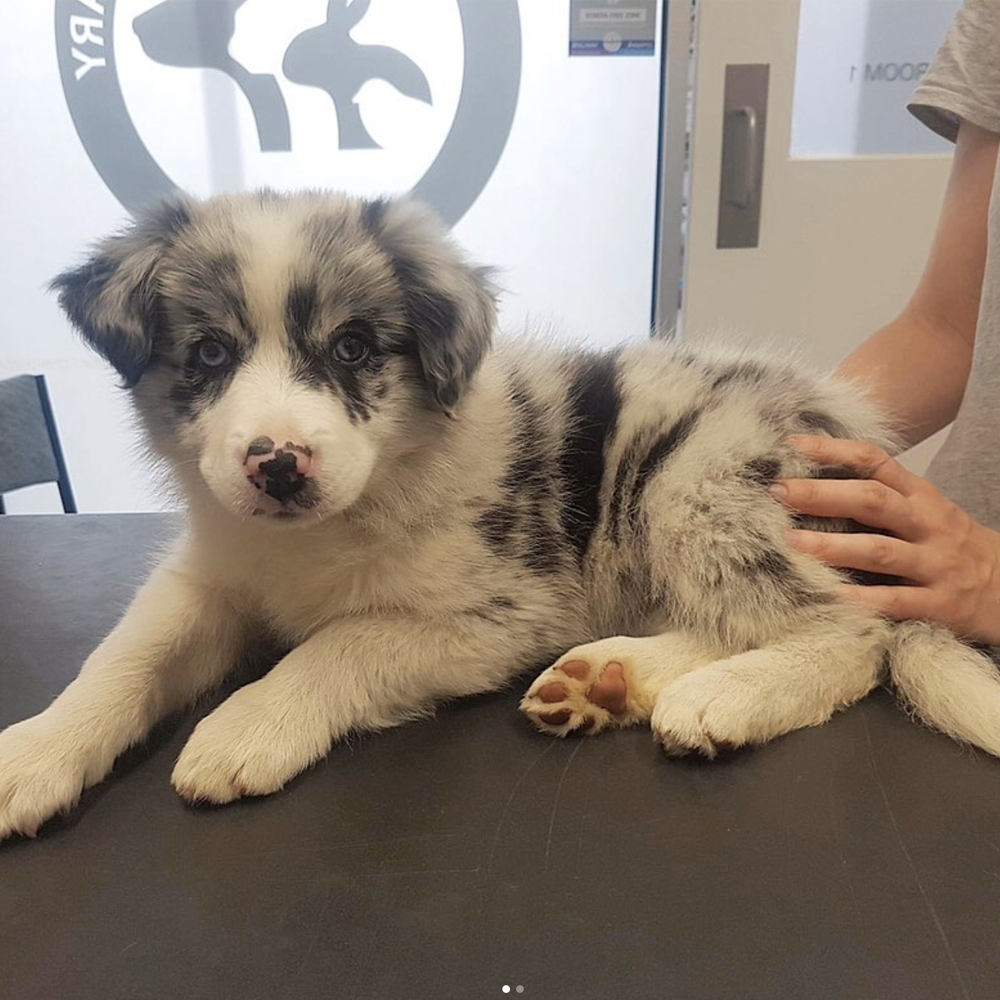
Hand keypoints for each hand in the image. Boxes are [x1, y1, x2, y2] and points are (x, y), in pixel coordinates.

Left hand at [772, 435, 999, 643]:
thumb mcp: (923, 512)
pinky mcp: (940, 604)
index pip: (874, 462)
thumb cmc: (950, 546)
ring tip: (790, 543)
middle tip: (779, 492)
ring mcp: (935, 564)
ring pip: (879, 550)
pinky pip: (895, 600)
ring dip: (831, 546)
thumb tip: (809, 484)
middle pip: (872, 500)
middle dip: (821, 494)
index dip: (832, 450)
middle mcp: (928, 524)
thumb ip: (878, 498)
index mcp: (920, 495)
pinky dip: (860, 599)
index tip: (791, 446)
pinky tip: (827, 596)